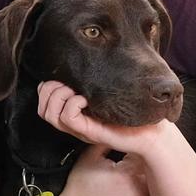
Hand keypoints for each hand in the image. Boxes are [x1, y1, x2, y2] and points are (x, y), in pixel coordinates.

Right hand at [37, 81, 170, 157]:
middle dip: (50, 90)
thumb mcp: (111, 93)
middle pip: (42, 109)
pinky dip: (72, 104)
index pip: (44, 103)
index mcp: (76, 113)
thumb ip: (96, 83)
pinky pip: (67, 118)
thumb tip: (86, 61)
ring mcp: (81, 129)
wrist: (152, 134)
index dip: (46, 88)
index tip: (64, 78)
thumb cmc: (136, 113)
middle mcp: (75, 123)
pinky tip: (85, 99)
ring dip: (59, 96)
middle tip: (69, 85)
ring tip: (76, 92)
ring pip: (50, 114)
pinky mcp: (90, 132)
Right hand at [57, 144, 151, 195]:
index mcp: (128, 173)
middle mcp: (140, 191)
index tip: (130, 150)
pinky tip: (129, 195)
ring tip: (128, 180)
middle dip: (143, 164)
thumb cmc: (79, 189)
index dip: (137, 149)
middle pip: (152, 170)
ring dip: (146, 181)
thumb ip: (108, 139)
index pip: (144, 152)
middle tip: (129, 164)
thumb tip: (120, 128)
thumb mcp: (89, 157)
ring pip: (153, 187)